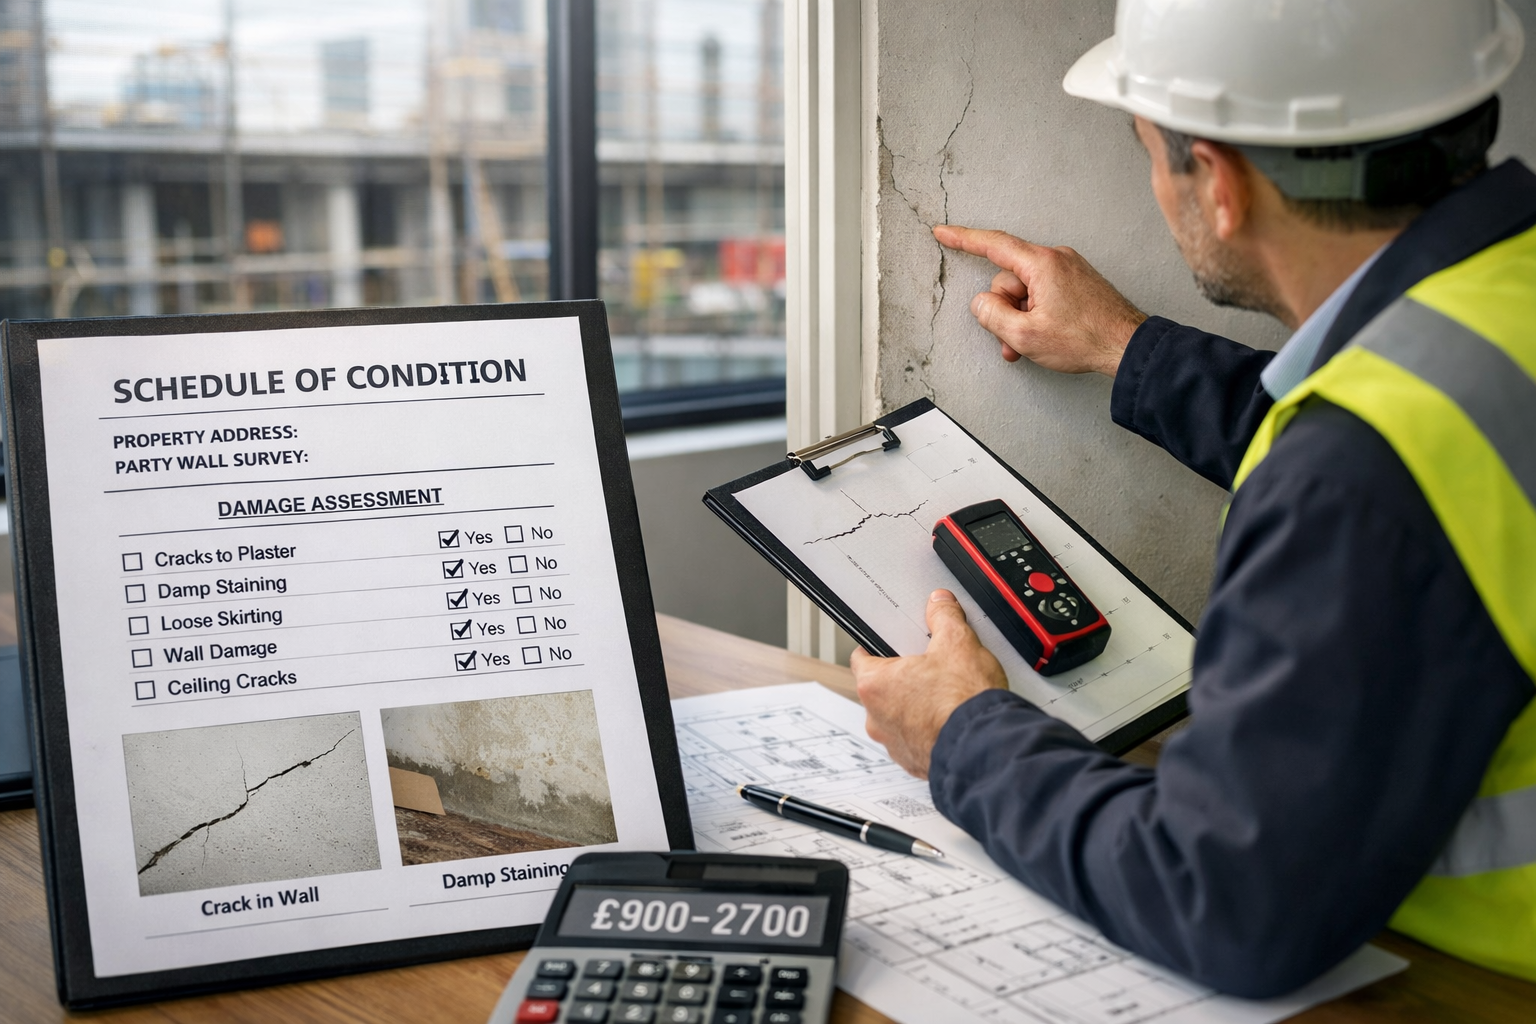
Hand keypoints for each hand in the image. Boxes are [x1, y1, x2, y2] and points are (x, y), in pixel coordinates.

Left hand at [851, 590, 1007, 778]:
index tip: (889, 643)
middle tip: (929, 668)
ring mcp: (894, 744)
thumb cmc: (963, 701)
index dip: (877, 646)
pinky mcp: (914, 762)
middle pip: (882, 688)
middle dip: (904, 678)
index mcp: (874, 685)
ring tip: (946, 696)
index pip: (862, 657)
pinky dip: (930, 731)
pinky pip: (917, 740)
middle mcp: (876, 718)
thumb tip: (940, 604)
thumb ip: (944, 617)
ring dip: (916, 707)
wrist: (984, 747)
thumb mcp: (957, 643)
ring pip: (899, 717)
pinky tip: (952, 720)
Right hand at [933, 225, 1146, 375]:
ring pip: (1025, 290)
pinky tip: (1045, 335)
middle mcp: (1056, 259)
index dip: (963, 239)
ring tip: (1034, 343)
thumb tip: (982, 302)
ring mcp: (1068, 270)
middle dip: (1005, 310)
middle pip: (1008, 279)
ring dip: (1021, 318)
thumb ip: (992, 315)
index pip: (993, 244)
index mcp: (1042, 264)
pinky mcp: (1076, 282)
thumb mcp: (1025, 334)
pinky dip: (1036, 315)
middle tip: (1015, 339)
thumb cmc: (1085, 339)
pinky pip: (1043, 294)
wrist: (1127, 346)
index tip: (943, 232)